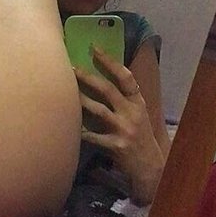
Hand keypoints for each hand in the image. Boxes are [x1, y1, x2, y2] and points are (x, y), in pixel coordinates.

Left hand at [75, 46, 164, 204]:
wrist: (150, 168)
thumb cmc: (139, 136)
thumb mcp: (137, 114)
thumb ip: (123, 98)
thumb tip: (99, 77)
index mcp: (138, 102)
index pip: (125, 77)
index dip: (110, 61)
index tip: (94, 48)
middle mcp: (132, 113)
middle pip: (107, 90)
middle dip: (88, 77)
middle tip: (71, 67)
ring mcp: (125, 130)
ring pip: (98, 110)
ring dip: (80, 100)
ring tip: (65, 92)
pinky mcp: (116, 146)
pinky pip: (92, 136)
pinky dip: (79, 131)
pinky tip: (67, 126)